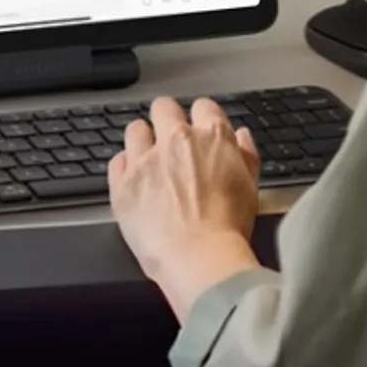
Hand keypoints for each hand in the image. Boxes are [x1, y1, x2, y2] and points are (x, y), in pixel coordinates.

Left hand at [110, 97, 263, 320]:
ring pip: (135, 129)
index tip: (199, 131)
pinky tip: (135, 182)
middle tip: (169, 140)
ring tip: (149, 162)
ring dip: (142, 141)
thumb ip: (246, 155)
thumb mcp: (251, 187)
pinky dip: (124, 168)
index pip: (203, 106)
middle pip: (163, 107)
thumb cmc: (228, 230)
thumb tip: (241, 137)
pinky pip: (116, 161)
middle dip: (167, 119)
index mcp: (211, 137)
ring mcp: (145, 160)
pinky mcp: (122, 183)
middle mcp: (176, 141)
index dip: (201, 119)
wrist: (200, 260)